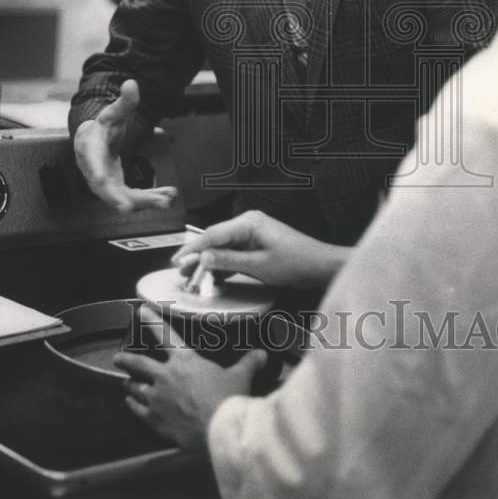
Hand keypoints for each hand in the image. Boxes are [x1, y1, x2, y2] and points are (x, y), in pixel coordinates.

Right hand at [74, 79, 176, 211]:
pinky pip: (133, 198)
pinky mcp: (116, 190)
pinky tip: (166, 196)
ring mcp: (106, 184)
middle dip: (127, 199)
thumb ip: (125, 100)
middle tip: (148, 202)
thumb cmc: (101, 128)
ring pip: (124, 198)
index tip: (105, 183)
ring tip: (167, 199)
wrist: (92, 141)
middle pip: (109, 190)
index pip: (93, 165)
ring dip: (146, 201)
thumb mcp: (113, 112)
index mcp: (90, 151)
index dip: (98, 174)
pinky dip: (150, 199)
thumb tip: (131, 84)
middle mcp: (95, 172)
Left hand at [114, 305, 266, 452]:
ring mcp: (157, 399)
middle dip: (127, 359)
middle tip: (118, 357)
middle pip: (140, 363)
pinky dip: (132, 406)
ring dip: (129, 385)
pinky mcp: (155, 420)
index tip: (141, 311)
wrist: (218, 431)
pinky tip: (129, 405)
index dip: (152, 321)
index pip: (166, 335)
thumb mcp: (240, 377)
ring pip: (135, 388)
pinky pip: (137, 410)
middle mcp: (166, 377)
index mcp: (185, 361)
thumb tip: (261, 354)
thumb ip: (248, 363)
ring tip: (124, 384)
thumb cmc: (228, 400)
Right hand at [172, 210, 349, 288]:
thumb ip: (229, 261)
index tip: (177, 260)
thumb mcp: (258, 265)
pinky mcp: (257, 244)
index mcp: (248, 223)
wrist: (320, 266)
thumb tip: (203, 258)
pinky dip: (224, 264)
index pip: (212, 235)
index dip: (192, 248)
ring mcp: (253, 233)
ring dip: (209, 262)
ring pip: (223, 247)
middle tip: (181, 271)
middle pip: (215, 239)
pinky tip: (214, 276)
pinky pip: (234, 253)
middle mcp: (248, 223)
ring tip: (192, 275)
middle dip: (198, 256)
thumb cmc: (295, 262)